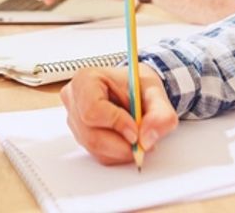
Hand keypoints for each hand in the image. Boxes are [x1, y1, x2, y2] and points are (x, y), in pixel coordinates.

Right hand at [61, 66, 177, 164]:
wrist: (135, 91)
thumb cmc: (138, 86)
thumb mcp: (155, 92)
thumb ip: (160, 114)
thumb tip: (147, 139)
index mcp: (86, 80)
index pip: (92, 109)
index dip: (116, 123)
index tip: (135, 129)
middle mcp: (74, 100)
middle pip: (92, 135)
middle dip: (122, 143)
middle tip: (143, 140)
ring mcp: (75, 120)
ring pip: (95, 148)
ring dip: (122, 149)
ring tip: (137, 135)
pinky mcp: (81, 136)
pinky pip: (98, 154)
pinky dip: (117, 153)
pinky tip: (127, 139)